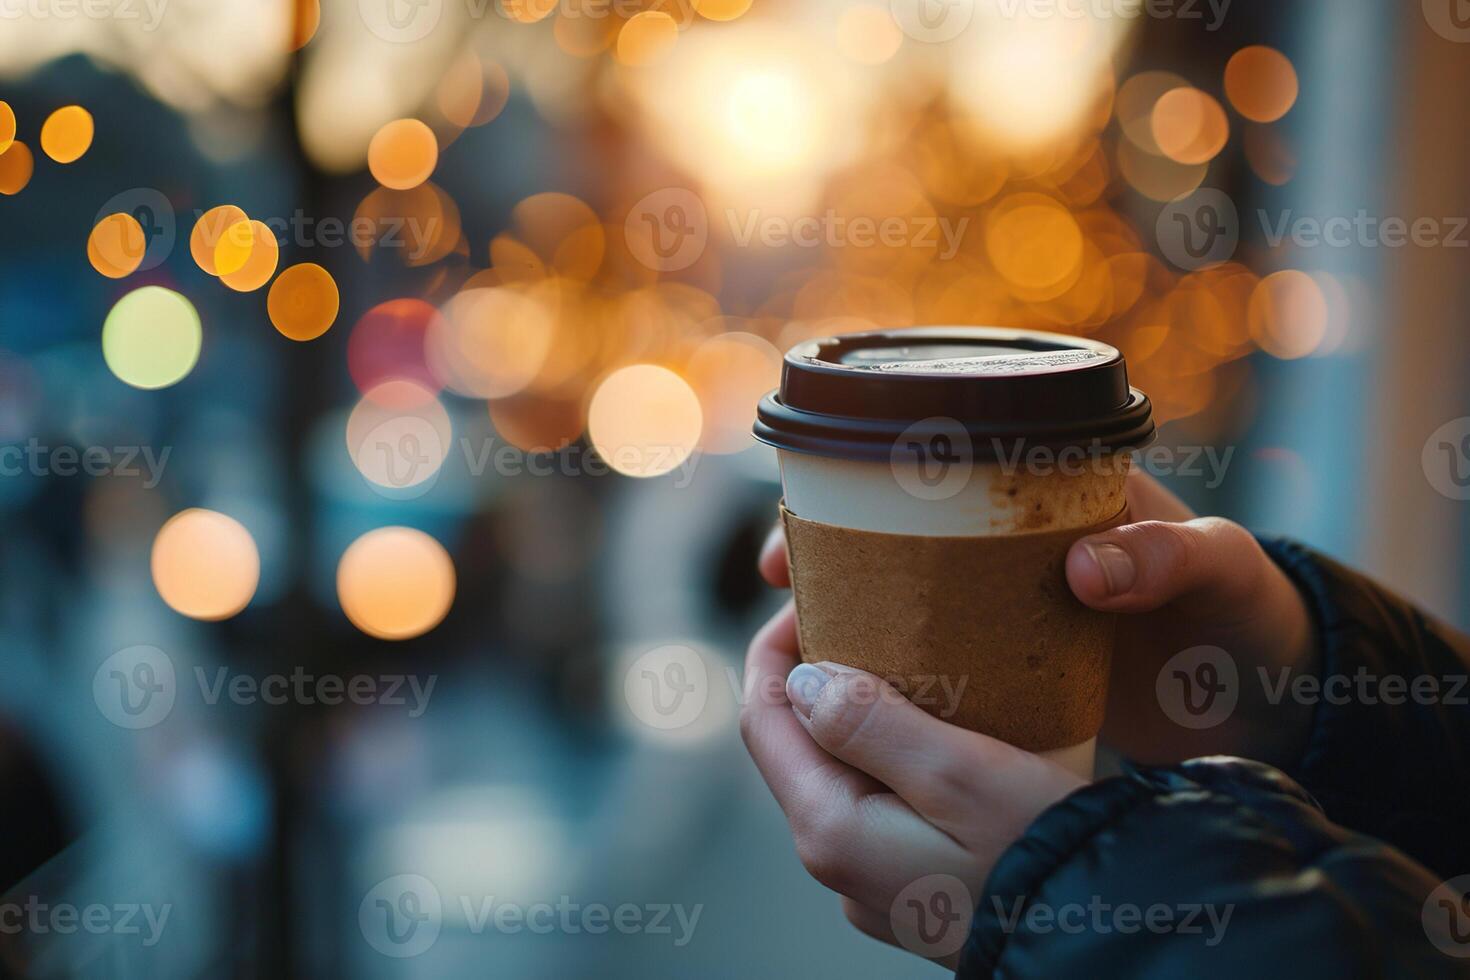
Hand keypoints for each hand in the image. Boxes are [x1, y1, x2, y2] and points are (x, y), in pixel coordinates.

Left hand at [740, 601, 1083, 967]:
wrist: (1107, 935)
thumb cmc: (1042, 849)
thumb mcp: (958, 770)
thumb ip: (868, 721)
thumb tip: (802, 679)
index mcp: (831, 828)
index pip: (763, 718)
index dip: (777, 648)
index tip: (815, 595)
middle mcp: (837, 861)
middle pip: (798, 745)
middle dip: (820, 675)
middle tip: (869, 616)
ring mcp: (871, 879)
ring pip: (841, 773)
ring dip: (860, 714)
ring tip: (912, 662)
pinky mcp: (911, 883)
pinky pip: (879, 803)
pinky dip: (894, 754)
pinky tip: (940, 727)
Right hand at [756, 470, 1319, 767]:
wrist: (1275, 693)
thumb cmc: (1248, 608)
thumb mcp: (1220, 565)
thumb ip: (1167, 555)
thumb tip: (1086, 568)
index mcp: (1047, 495)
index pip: (928, 471)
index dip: (849, 497)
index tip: (795, 541)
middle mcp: (1009, 550)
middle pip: (890, 544)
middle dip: (823, 568)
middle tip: (779, 609)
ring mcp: (1004, 617)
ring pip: (901, 612)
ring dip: (847, 633)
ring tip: (798, 667)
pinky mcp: (1012, 678)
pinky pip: (937, 673)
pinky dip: (895, 687)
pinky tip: (858, 714)